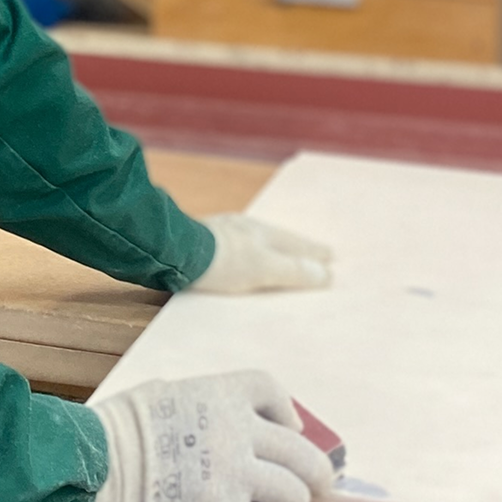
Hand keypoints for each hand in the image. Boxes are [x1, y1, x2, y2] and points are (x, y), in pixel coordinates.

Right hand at [87, 370, 335, 501]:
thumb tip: (213, 428)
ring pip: (294, 494)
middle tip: (318, 486)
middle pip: (302, 451)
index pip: (270, 388)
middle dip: (318, 473)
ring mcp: (233, 470)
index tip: (290, 425)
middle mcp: (236, 429)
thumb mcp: (164, 394)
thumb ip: (199, 408)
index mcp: (219, 393)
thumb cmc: (121, 425)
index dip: (287, 410)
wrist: (101, 459)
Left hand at [194, 212, 332, 293]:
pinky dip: (248, 254)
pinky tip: (240, 260)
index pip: (295, 244)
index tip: (330, 256)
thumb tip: (326, 274)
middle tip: (311, 253)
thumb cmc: (222, 261)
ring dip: (270, 249)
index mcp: (261, 231)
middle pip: (277, 238)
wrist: (172, 253)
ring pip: (255, 240)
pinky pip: (236, 248)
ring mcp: (221, 233)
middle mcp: (243, 227)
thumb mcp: (264, 268)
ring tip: (278, 255)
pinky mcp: (202, 244)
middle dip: (294, 247)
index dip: (313, 253)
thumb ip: (293, 271)